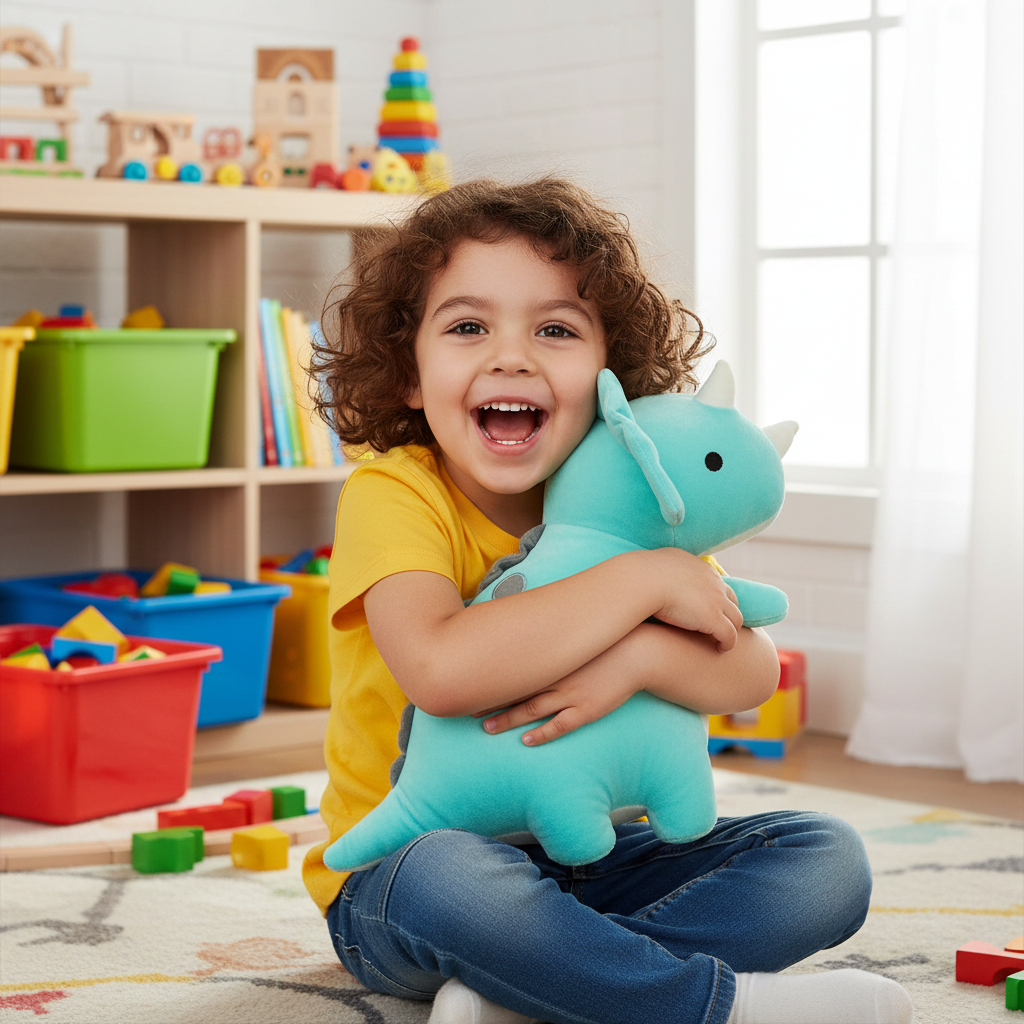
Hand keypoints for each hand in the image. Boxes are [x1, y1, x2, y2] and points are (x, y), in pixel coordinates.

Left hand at [477, 632, 645, 745]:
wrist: (640, 652)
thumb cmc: (609, 641)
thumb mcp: (579, 634)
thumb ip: (557, 637)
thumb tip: (537, 634)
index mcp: (553, 656)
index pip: (513, 668)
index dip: (490, 678)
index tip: (470, 682)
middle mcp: (556, 675)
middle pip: (515, 690)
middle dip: (490, 700)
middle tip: (467, 709)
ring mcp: (571, 694)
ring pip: (530, 709)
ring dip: (507, 719)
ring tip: (486, 728)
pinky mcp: (587, 709)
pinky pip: (559, 725)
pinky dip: (542, 733)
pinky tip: (526, 740)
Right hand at [646, 549, 742, 651]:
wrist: (644, 581)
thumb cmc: (643, 575)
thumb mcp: (658, 562)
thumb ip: (665, 567)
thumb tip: (655, 570)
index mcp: (700, 569)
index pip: (717, 584)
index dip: (715, 597)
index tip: (708, 608)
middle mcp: (713, 583)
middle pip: (732, 600)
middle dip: (728, 613)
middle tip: (720, 625)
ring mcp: (716, 601)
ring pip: (735, 619)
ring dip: (730, 630)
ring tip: (721, 641)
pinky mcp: (714, 619)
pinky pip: (729, 635)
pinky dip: (728, 643)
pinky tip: (719, 649)